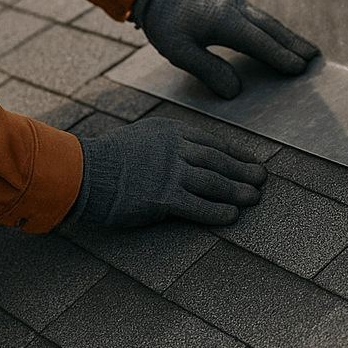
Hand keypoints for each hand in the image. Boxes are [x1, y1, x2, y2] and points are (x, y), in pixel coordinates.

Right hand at [69, 118, 264, 226]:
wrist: (84, 171)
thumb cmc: (106, 158)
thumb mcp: (140, 137)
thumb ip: (165, 144)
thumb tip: (185, 156)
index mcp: (171, 131)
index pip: (213, 142)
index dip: (236, 153)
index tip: (251, 160)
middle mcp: (176, 148)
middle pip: (220, 160)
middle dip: (244, 170)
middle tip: (262, 179)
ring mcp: (172, 172)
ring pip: (216, 182)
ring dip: (238, 190)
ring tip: (254, 197)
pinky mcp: (165, 197)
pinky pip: (199, 206)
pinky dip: (219, 211)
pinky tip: (232, 216)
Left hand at [130, 0, 319, 99]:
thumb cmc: (165, 23)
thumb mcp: (180, 52)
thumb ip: (209, 70)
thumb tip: (236, 91)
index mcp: (225, 21)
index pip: (260, 42)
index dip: (281, 56)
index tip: (300, 68)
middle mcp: (235, 9)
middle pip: (271, 28)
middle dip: (294, 44)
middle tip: (315, 58)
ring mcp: (234, 3)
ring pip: (268, 21)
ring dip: (287, 35)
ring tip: (305, 48)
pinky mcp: (230, 3)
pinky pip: (259, 17)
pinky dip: (273, 28)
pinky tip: (278, 36)